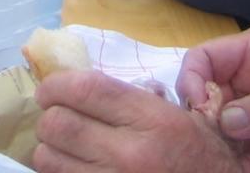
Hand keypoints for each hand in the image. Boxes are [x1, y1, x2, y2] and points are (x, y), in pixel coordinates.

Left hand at [35, 70, 245, 172]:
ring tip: (61, 146)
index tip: (49, 89)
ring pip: (49, 159)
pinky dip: (57, 172)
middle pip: (59, 124)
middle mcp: (130, 154)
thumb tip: (81, 85)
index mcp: (152, 120)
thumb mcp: (178, 116)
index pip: (86, 89)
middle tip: (55, 117)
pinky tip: (69, 167)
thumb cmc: (201, 155)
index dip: (56, 84)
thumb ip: (134, 98)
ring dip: (48, 149)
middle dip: (50, 117)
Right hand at [175, 28, 249, 170]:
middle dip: (199, 112)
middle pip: (198, 89)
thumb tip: (226, 120)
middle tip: (211, 135)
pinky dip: (222, 154)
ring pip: (205, 118)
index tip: (199, 106)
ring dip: (208, 136)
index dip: (193, 77)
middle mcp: (240, 77)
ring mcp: (240, 108)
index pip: (205, 56)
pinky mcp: (244, 136)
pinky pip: (219, 143)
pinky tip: (240, 162)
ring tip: (224, 151)